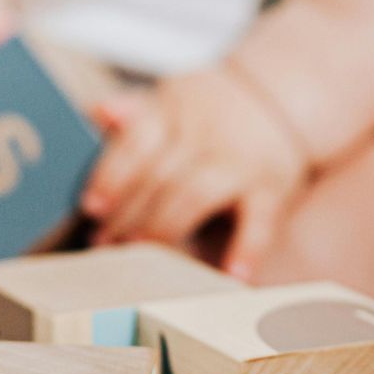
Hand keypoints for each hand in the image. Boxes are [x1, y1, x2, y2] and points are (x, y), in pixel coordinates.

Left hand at [82, 64, 309, 278]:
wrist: (282, 98)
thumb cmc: (211, 111)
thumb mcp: (173, 100)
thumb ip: (134, 111)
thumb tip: (98, 112)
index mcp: (176, 112)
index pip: (137, 142)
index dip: (111, 175)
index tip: (91, 207)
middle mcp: (207, 135)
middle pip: (160, 174)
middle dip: (128, 213)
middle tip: (103, 244)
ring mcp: (240, 163)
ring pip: (195, 195)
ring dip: (163, 227)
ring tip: (137, 252)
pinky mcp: (271, 189)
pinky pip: (260, 221)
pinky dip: (248, 249)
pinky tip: (232, 275)